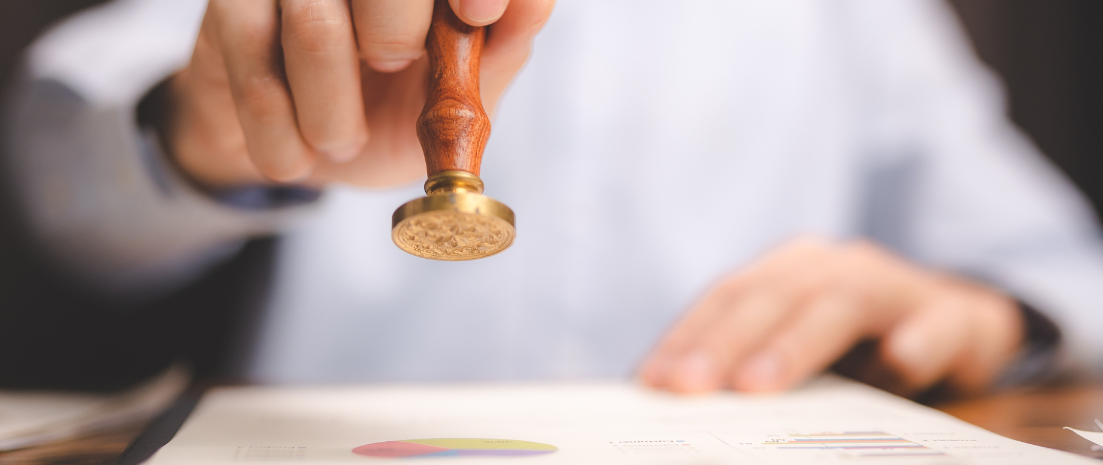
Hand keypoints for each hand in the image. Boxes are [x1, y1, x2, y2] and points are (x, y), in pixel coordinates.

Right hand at [161, 0, 552, 187]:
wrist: (293, 152)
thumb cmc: (385, 116)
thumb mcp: (455, 101)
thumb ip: (497, 52)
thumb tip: (531, 2)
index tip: (478, 13)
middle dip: (395, 35)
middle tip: (389, 69)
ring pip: (317, 25)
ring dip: (332, 113)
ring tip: (338, 140)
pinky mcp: (232, 3)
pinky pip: (255, 65)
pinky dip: (281, 134)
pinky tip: (295, 155)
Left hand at [640, 237, 1024, 396]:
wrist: (958, 325)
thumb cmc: (857, 345)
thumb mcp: (797, 349)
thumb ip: (747, 366)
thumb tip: (673, 402)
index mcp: (789, 270)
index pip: (727, 296)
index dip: (687, 335)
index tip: (653, 380)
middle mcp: (835, 266)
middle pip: (771, 296)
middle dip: (724, 342)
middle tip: (690, 386)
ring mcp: (895, 285)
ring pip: (839, 303)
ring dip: (794, 345)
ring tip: (756, 386)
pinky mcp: (952, 316)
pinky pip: (935, 325)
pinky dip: (913, 344)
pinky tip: (896, 363)